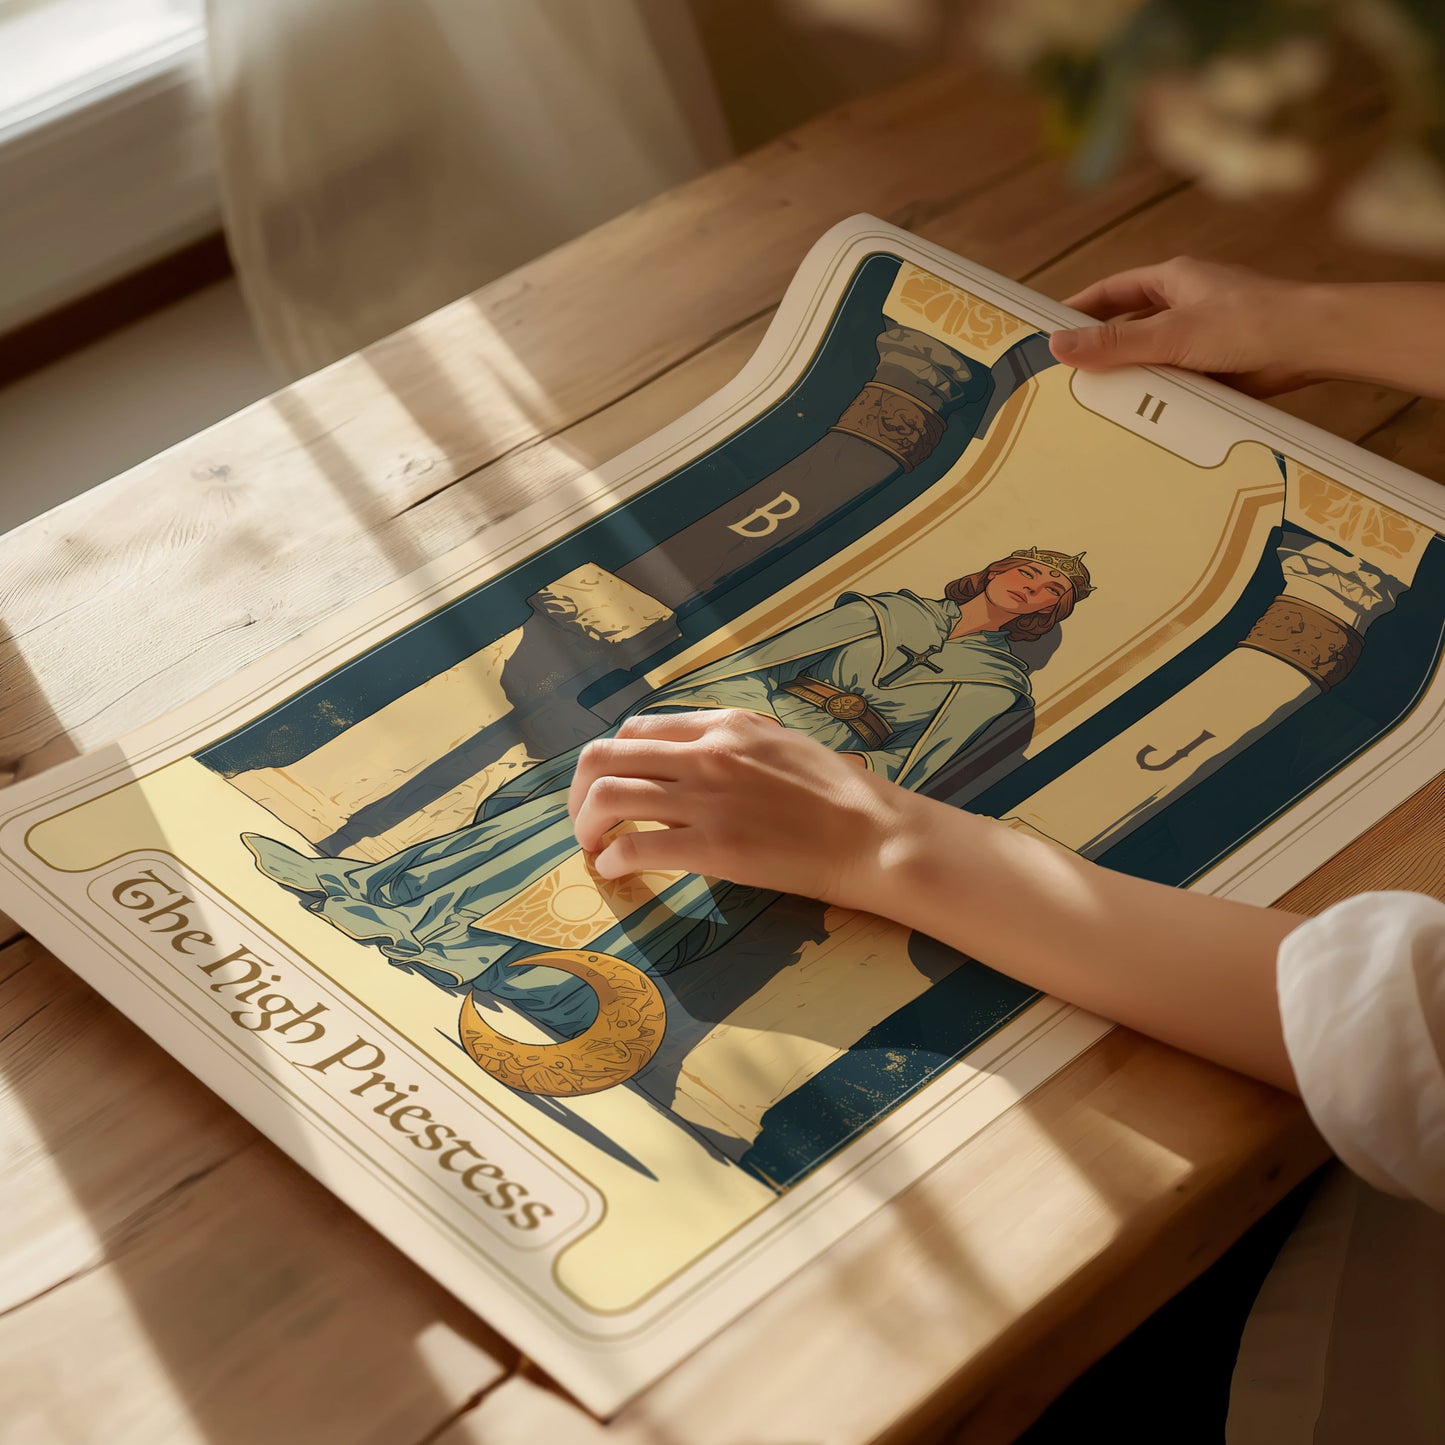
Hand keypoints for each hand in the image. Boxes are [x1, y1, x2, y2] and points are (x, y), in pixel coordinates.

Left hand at [567, 709, 907, 906]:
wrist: (874, 834)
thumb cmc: (838, 795)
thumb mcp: (780, 745)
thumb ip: (732, 746)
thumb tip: (692, 762)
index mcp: (723, 725)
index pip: (637, 728)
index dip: (612, 760)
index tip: (610, 787)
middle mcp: (706, 752)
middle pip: (606, 756)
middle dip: (580, 791)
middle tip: (585, 820)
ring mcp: (706, 798)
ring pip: (607, 796)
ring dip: (586, 825)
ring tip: (593, 848)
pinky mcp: (712, 846)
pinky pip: (634, 846)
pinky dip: (612, 859)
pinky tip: (617, 871)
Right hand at [1048, 256, 1318, 395]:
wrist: (1313, 345)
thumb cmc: (1250, 321)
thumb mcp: (1171, 333)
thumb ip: (1114, 342)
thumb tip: (1059, 345)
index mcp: (1174, 280)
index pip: (1112, 292)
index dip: (1079, 309)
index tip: (1049, 330)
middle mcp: (1186, 304)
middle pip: (1129, 326)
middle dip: (1102, 349)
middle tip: (1067, 374)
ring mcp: (1202, 336)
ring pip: (1153, 357)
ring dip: (1133, 377)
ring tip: (1098, 403)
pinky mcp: (1218, 366)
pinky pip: (1177, 381)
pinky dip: (1160, 396)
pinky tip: (1143, 416)